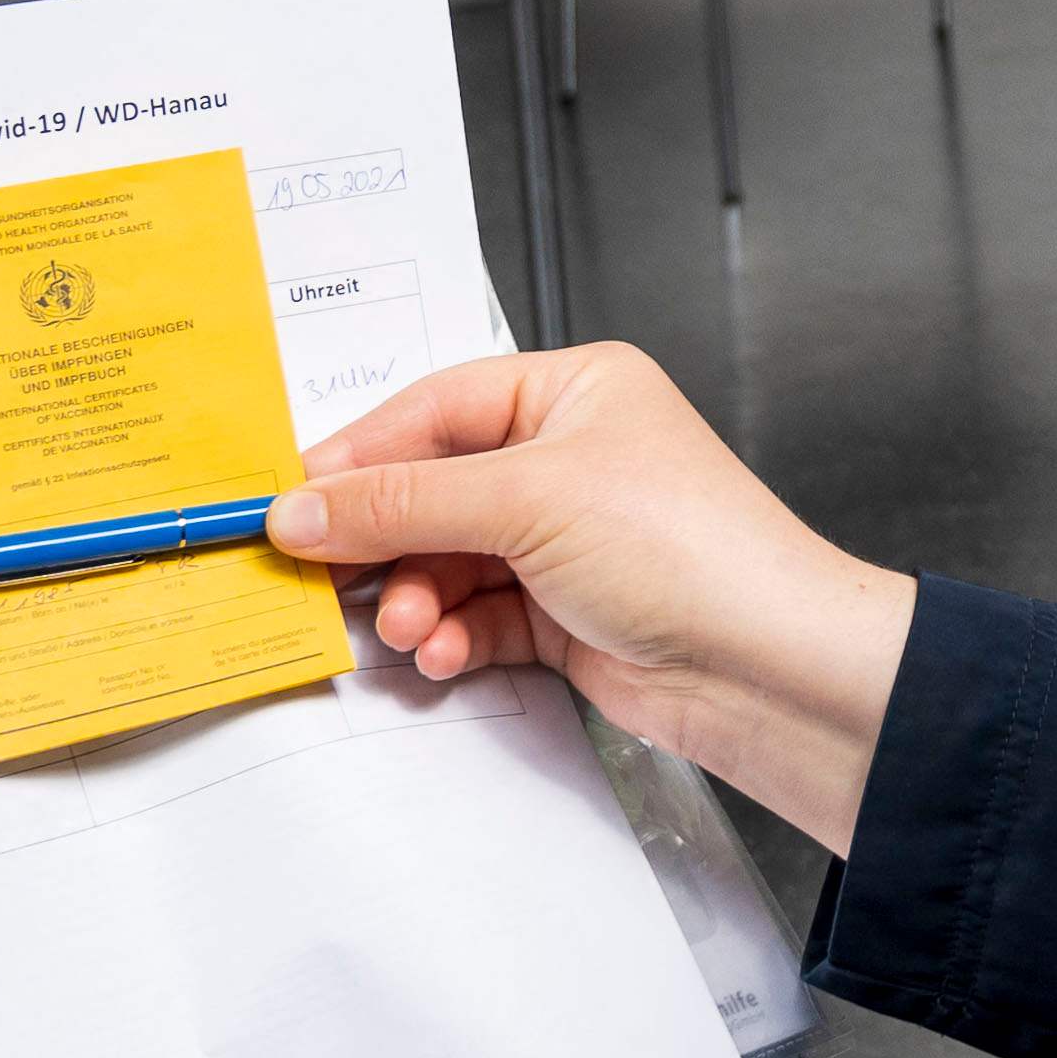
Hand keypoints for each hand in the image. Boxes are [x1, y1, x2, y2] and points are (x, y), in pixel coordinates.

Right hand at [272, 342, 915, 851]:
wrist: (765, 665)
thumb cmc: (687, 548)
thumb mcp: (528, 501)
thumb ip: (403, 504)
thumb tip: (300, 506)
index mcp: (576, 392)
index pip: (439, 407)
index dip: (361, 453)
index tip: (291, 497)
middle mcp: (571, 457)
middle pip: (434, 488)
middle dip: (382, 538)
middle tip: (315, 573)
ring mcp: (567, 537)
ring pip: (448, 560)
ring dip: (414, 596)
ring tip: (405, 627)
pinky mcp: (565, 611)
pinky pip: (475, 615)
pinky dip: (448, 634)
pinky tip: (439, 652)